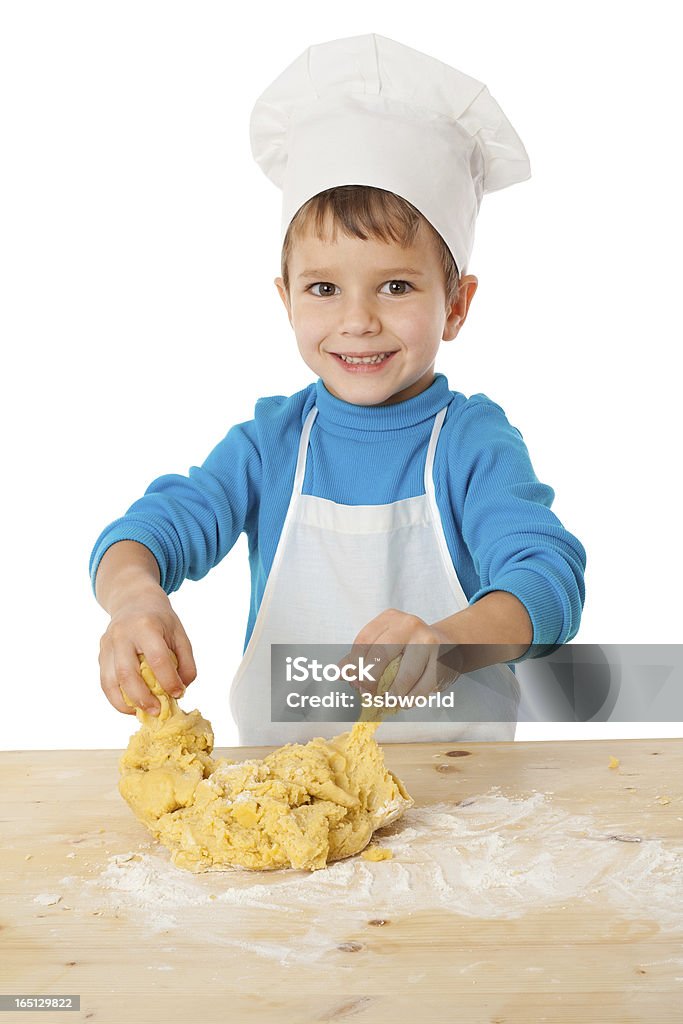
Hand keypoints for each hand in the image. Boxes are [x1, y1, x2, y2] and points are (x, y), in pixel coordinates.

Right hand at [98, 583, 196, 715]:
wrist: (133, 600)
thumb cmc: (160, 619)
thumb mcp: (179, 634)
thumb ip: (185, 662)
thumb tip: (181, 689)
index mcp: (146, 626)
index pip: (157, 658)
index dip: (169, 680)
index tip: (178, 693)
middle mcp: (122, 634)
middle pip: (127, 672)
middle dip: (142, 697)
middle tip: (157, 711)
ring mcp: (108, 644)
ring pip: (110, 680)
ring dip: (125, 702)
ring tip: (141, 713)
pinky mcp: (101, 654)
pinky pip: (104, 681)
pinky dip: (116, 698)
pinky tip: (131, 706)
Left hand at [338, 608, 461, 700]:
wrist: (448, 644)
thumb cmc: (410, 646)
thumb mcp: (384, 643)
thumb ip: (361, 657)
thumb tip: (340, 673)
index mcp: (390, 618)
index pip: (364, 641)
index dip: (355, 666)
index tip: (354, 682)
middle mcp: (409, 625)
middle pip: (381, 655)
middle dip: (371, 680)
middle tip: (368, 693)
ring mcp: (428, 640)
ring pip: (404, 675)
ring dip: (392, 695)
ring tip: (386, 701)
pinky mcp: (442, 659)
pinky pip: (422, 687)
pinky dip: (410, 699)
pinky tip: (404, 702)